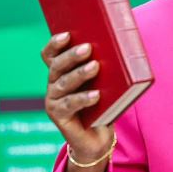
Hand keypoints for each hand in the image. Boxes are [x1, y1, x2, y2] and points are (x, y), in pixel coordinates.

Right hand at [41, 32, 112, 163]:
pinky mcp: (58, 116)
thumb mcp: (105, 82)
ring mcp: (53, 100)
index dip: (55, 44)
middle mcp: (54, 84)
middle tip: (88, 48)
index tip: (67, 34)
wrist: (97, 137)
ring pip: (63, 83)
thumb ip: (105, 67)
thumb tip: (122, 48)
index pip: (50, 54)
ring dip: (79, 74)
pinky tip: (96, 95)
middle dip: (72, 55)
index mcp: (62, 72)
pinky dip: (83, 99)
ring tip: (95, 66)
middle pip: (57, 66)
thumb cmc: (103, 104)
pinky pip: (69, 105)